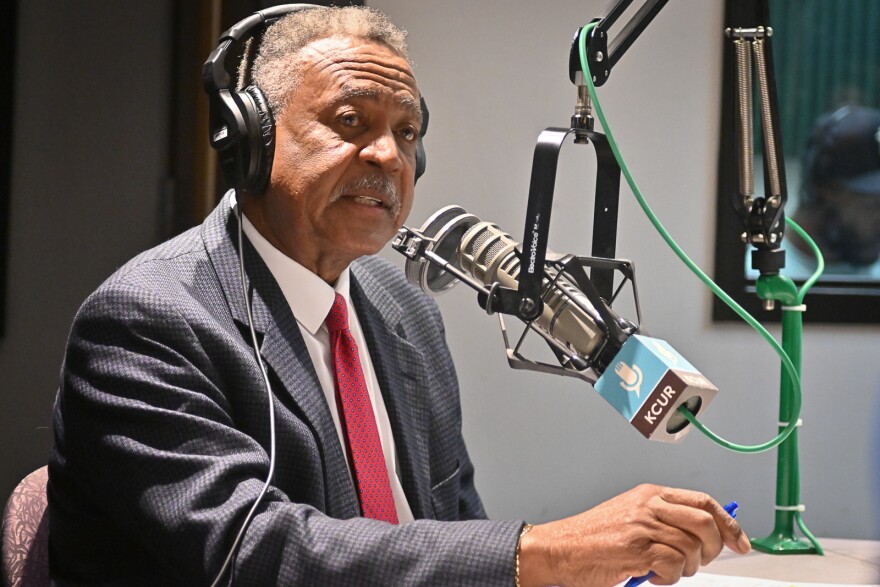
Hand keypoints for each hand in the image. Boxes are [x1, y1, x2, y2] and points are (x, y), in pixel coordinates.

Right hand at [518, 484, 750, 586]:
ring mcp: (643, 525)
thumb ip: (663, 520)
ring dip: (685, 569)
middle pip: (705, 523)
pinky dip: (668, 578)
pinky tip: (651, 576)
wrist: (559, 548)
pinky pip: (674, 566)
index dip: (729, 523)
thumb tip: (704, 537)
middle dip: (713, 549)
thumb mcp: (631, 517)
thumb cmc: (593, 538)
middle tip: (698, 564)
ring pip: (692, 548)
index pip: (704, 502)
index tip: (741, 542)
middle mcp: (649, 505)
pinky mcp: (636, 548)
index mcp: (650, 494)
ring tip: (664, 571)